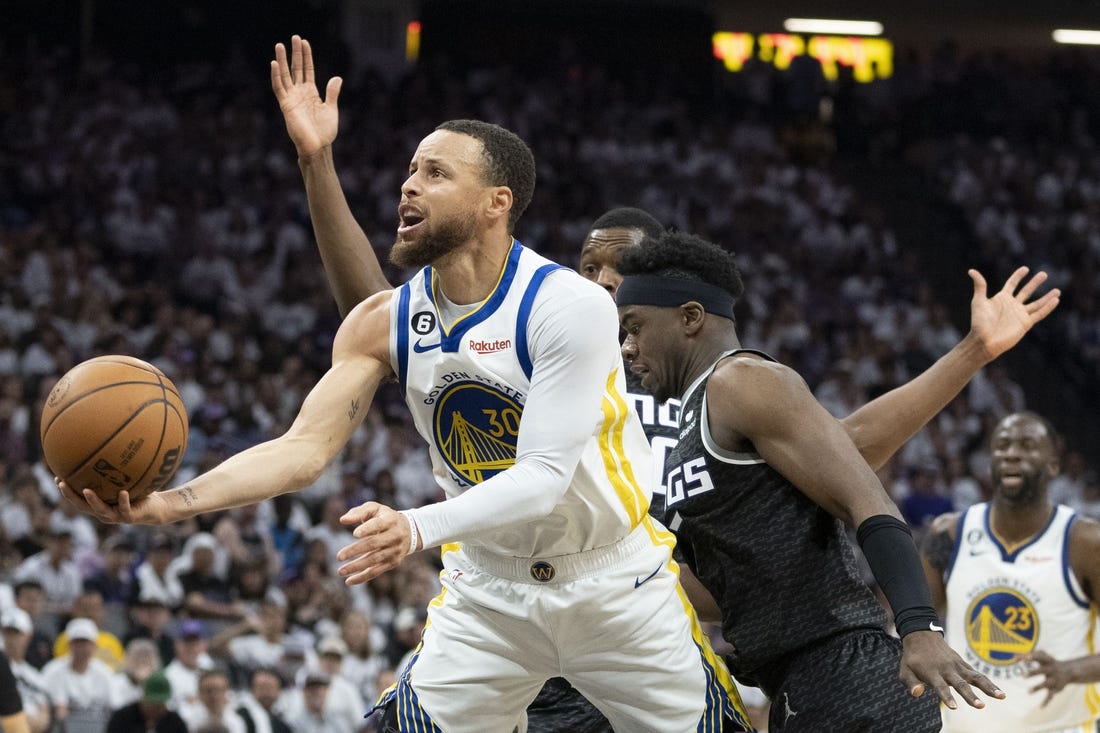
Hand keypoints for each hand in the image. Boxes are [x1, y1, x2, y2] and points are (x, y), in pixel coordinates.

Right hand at [55, 478, 168, 524]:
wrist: (156, 509)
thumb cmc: (138, 493)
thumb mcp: (126, 480)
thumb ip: (116, 470)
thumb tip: (109, 447)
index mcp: (99, 504)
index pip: (78, 498)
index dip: (66, 490)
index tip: (57, 477)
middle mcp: (104, 512)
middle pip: (82, 506)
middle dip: (70, 495)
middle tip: (62, 483)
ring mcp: (116, 516)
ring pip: (101, 510)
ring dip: (92, 500)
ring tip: (85, 490)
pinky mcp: (130, 517)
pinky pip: (125, 508)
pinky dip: (123, 500)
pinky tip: (123, 492)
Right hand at [271, 34, 341, 157]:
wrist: (318, 146)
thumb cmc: (325, 132)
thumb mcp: (331, 109)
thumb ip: (332, 93)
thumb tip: (337, 78)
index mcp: (311, 93)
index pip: (307, 70)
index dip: (306, 56)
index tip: (304, 42)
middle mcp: (300, 93)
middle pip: (296, 68)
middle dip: (295, 53)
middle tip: (294, 38)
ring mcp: (292, 98)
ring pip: (284, 75)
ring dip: (282, 60)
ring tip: (279, 45)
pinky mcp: (286, 105)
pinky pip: (279, 88)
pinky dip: (276, 76)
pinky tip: (274, 64)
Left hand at [337, 502, 413, 584]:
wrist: (409, 530)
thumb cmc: (384, 517)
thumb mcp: (374, 509)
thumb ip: (358, 512)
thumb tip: (342, 520)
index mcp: (390, 520)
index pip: (378, 525)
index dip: (367, 529)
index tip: (354, 534)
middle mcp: (395, 536)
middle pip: (374, 544)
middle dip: (356, 550)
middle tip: (339, 556)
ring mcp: (395, 550)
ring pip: (374, 560)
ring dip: (356, 566)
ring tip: (340, 571)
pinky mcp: (393, 562)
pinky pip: (376, 571)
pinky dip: (362, 577)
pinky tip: (348, 581)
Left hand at [900, 630, 1005, 708]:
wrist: (922, 636)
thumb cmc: (913, 658)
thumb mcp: (905, 670)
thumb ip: (911, 683)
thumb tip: (917, 694)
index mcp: (932, 672)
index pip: (940, 687)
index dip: (947, 696)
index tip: (954, 707)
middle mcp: (946, 669)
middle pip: (960, 684)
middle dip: (970, 695)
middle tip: (980, 706)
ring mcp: (957, 666)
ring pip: (974, 677)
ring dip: (988, 687)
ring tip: (1002, 697)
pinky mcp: (964, 665)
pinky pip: (978, 675)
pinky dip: (989, 683)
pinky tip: (1000, 694)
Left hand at [968, 266, 1059, 360]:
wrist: (984, 340)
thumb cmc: (979, 322)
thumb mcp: (978, 301)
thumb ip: (979, 285)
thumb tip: (971, 271)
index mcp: (1001, 299)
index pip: (1012, 284)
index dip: (1018, 276)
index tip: (1025, 269)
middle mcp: (1012, 305)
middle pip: (1026, 291)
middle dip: (1035, 283)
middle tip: (1044, 274)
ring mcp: (1020, 314)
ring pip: (1036, 303)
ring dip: (1046, 297)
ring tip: (1057, 290)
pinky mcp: (1025, 323)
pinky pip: (1039, 314)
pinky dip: (1048, 307)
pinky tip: (1056, 300)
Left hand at [1022, 650, 1070, 705]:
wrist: (1069, 671)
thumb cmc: (1049, 662)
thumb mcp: (1041, 657)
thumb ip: (1026, 656)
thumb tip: (1013, 657)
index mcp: (1048, 661)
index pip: (1041, 657)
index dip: (1034, 656)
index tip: (1026, 657)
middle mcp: (1052, 670)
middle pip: (1043, 670)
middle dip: (1034, 673)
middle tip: (1023, 676)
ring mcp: (1054, 680)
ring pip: (1046, 684)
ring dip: (1038, 688)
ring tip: (1028, 692)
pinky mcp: (1056, 689)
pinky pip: (1051, 695)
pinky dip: (1046, 702)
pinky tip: (1041, 707)